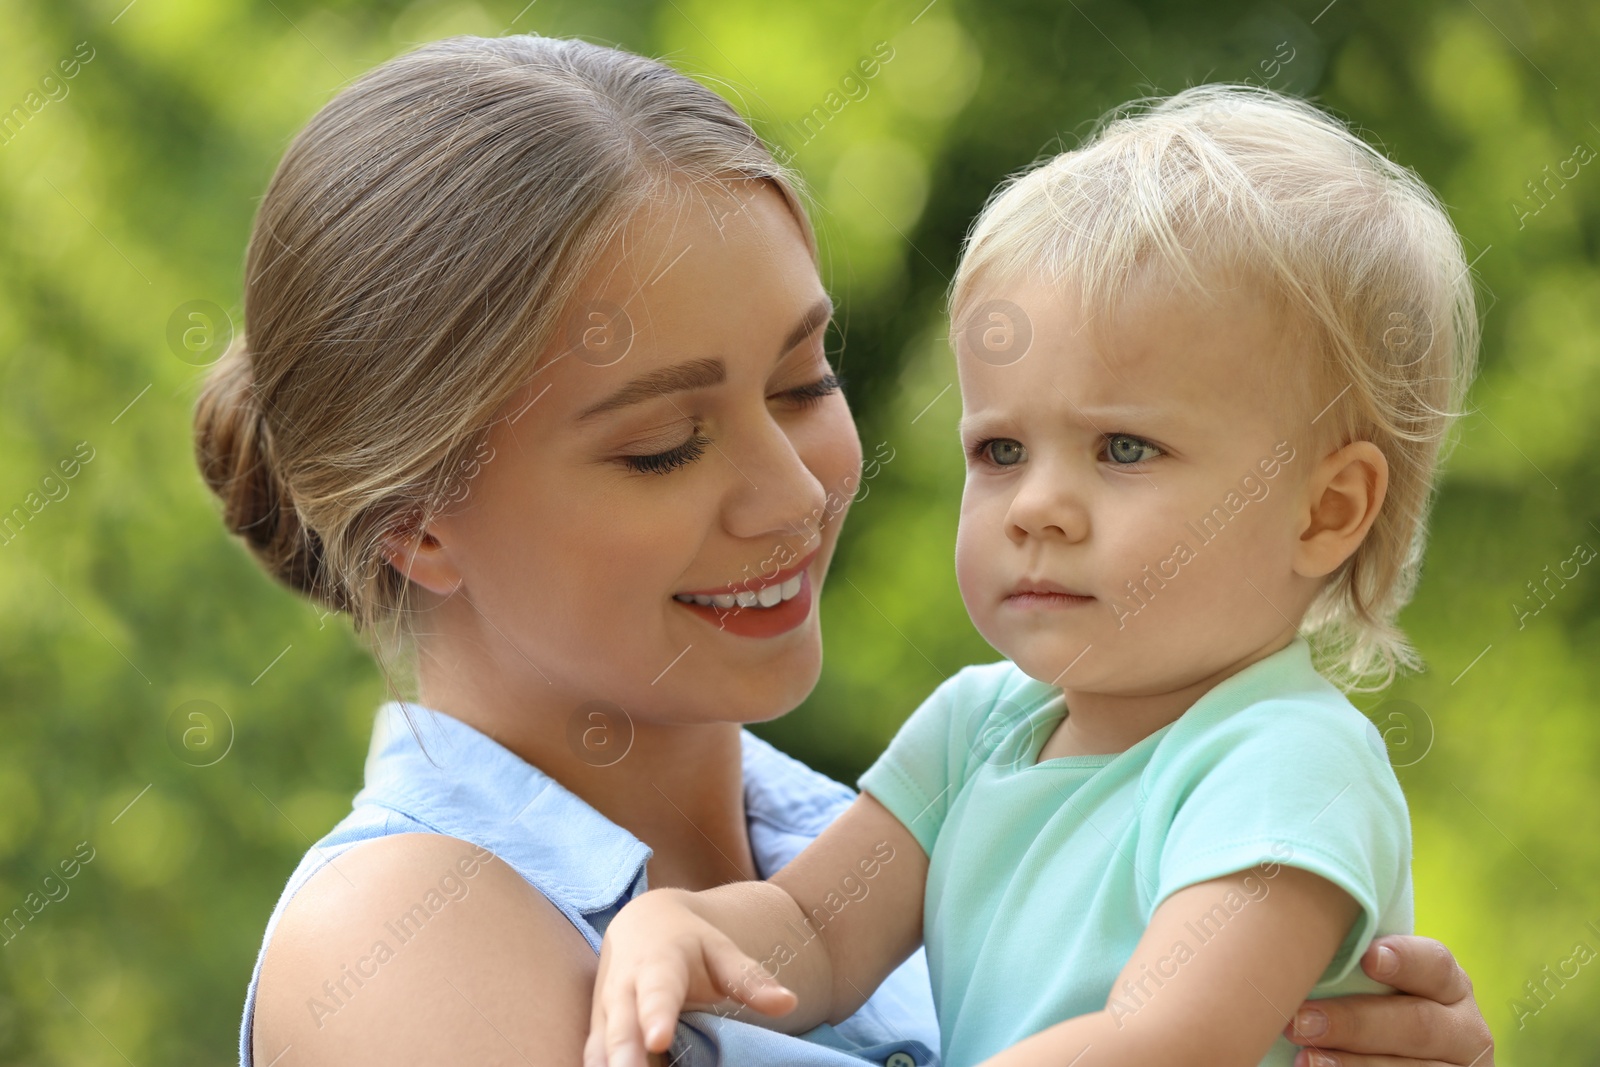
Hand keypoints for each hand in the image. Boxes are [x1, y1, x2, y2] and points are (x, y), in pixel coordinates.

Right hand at [584, 889, 797, 1066]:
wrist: (641, 923)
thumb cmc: (689, 943)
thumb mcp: (721, 951)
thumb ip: (750, 979)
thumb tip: (789, 1004)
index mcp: (657, 965)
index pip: (658, 992)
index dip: (656, 1016)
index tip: (658, 1040)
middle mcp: (623, 989)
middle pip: (621, 1028)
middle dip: (624, 1057)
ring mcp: (605, 1013)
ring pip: (601, 1049)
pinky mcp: (597, 1031)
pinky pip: (595, 1058)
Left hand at [1283, 934, 1493, 1065]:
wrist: (1392, 1051)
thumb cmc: (1373, 1005)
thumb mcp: (1379, 986)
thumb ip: (1358, 968)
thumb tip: (1302, 945)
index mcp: (1450, 985)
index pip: (1436, 965)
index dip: (1405, 960)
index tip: (1367, 957)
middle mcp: (1464, 1029)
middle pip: (1418, 1024)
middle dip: (1356, 1024)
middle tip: (1301, 1022)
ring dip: (1352, 1064)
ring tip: (1304, 1059)